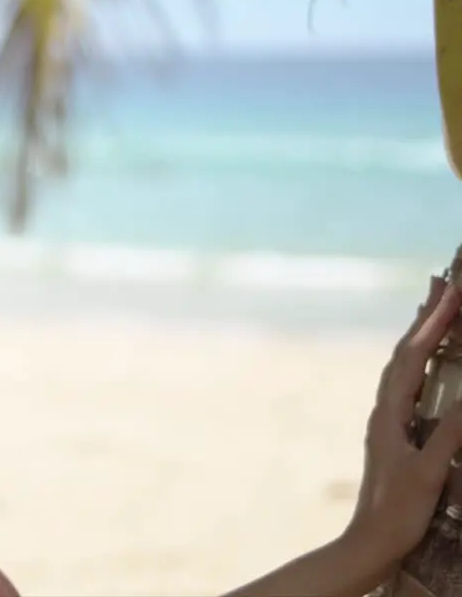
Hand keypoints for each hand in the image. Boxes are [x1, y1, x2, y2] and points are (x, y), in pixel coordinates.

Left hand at [343, 276, 461, 576]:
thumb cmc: (398, 510)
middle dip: (427, 315)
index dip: (434, 323)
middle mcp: (384, 409)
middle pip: (405, 352)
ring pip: (404, 365)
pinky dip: (420, 361)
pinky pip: (408, 384)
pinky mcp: (395, 433)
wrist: (370, 541)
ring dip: (422, 333)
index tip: (455, 291)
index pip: (413, 357)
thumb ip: (451, 432)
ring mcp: (388, 420)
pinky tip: (428, 360)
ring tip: (436, 304)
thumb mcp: (430, 470)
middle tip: (445, 280)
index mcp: (389, 412)